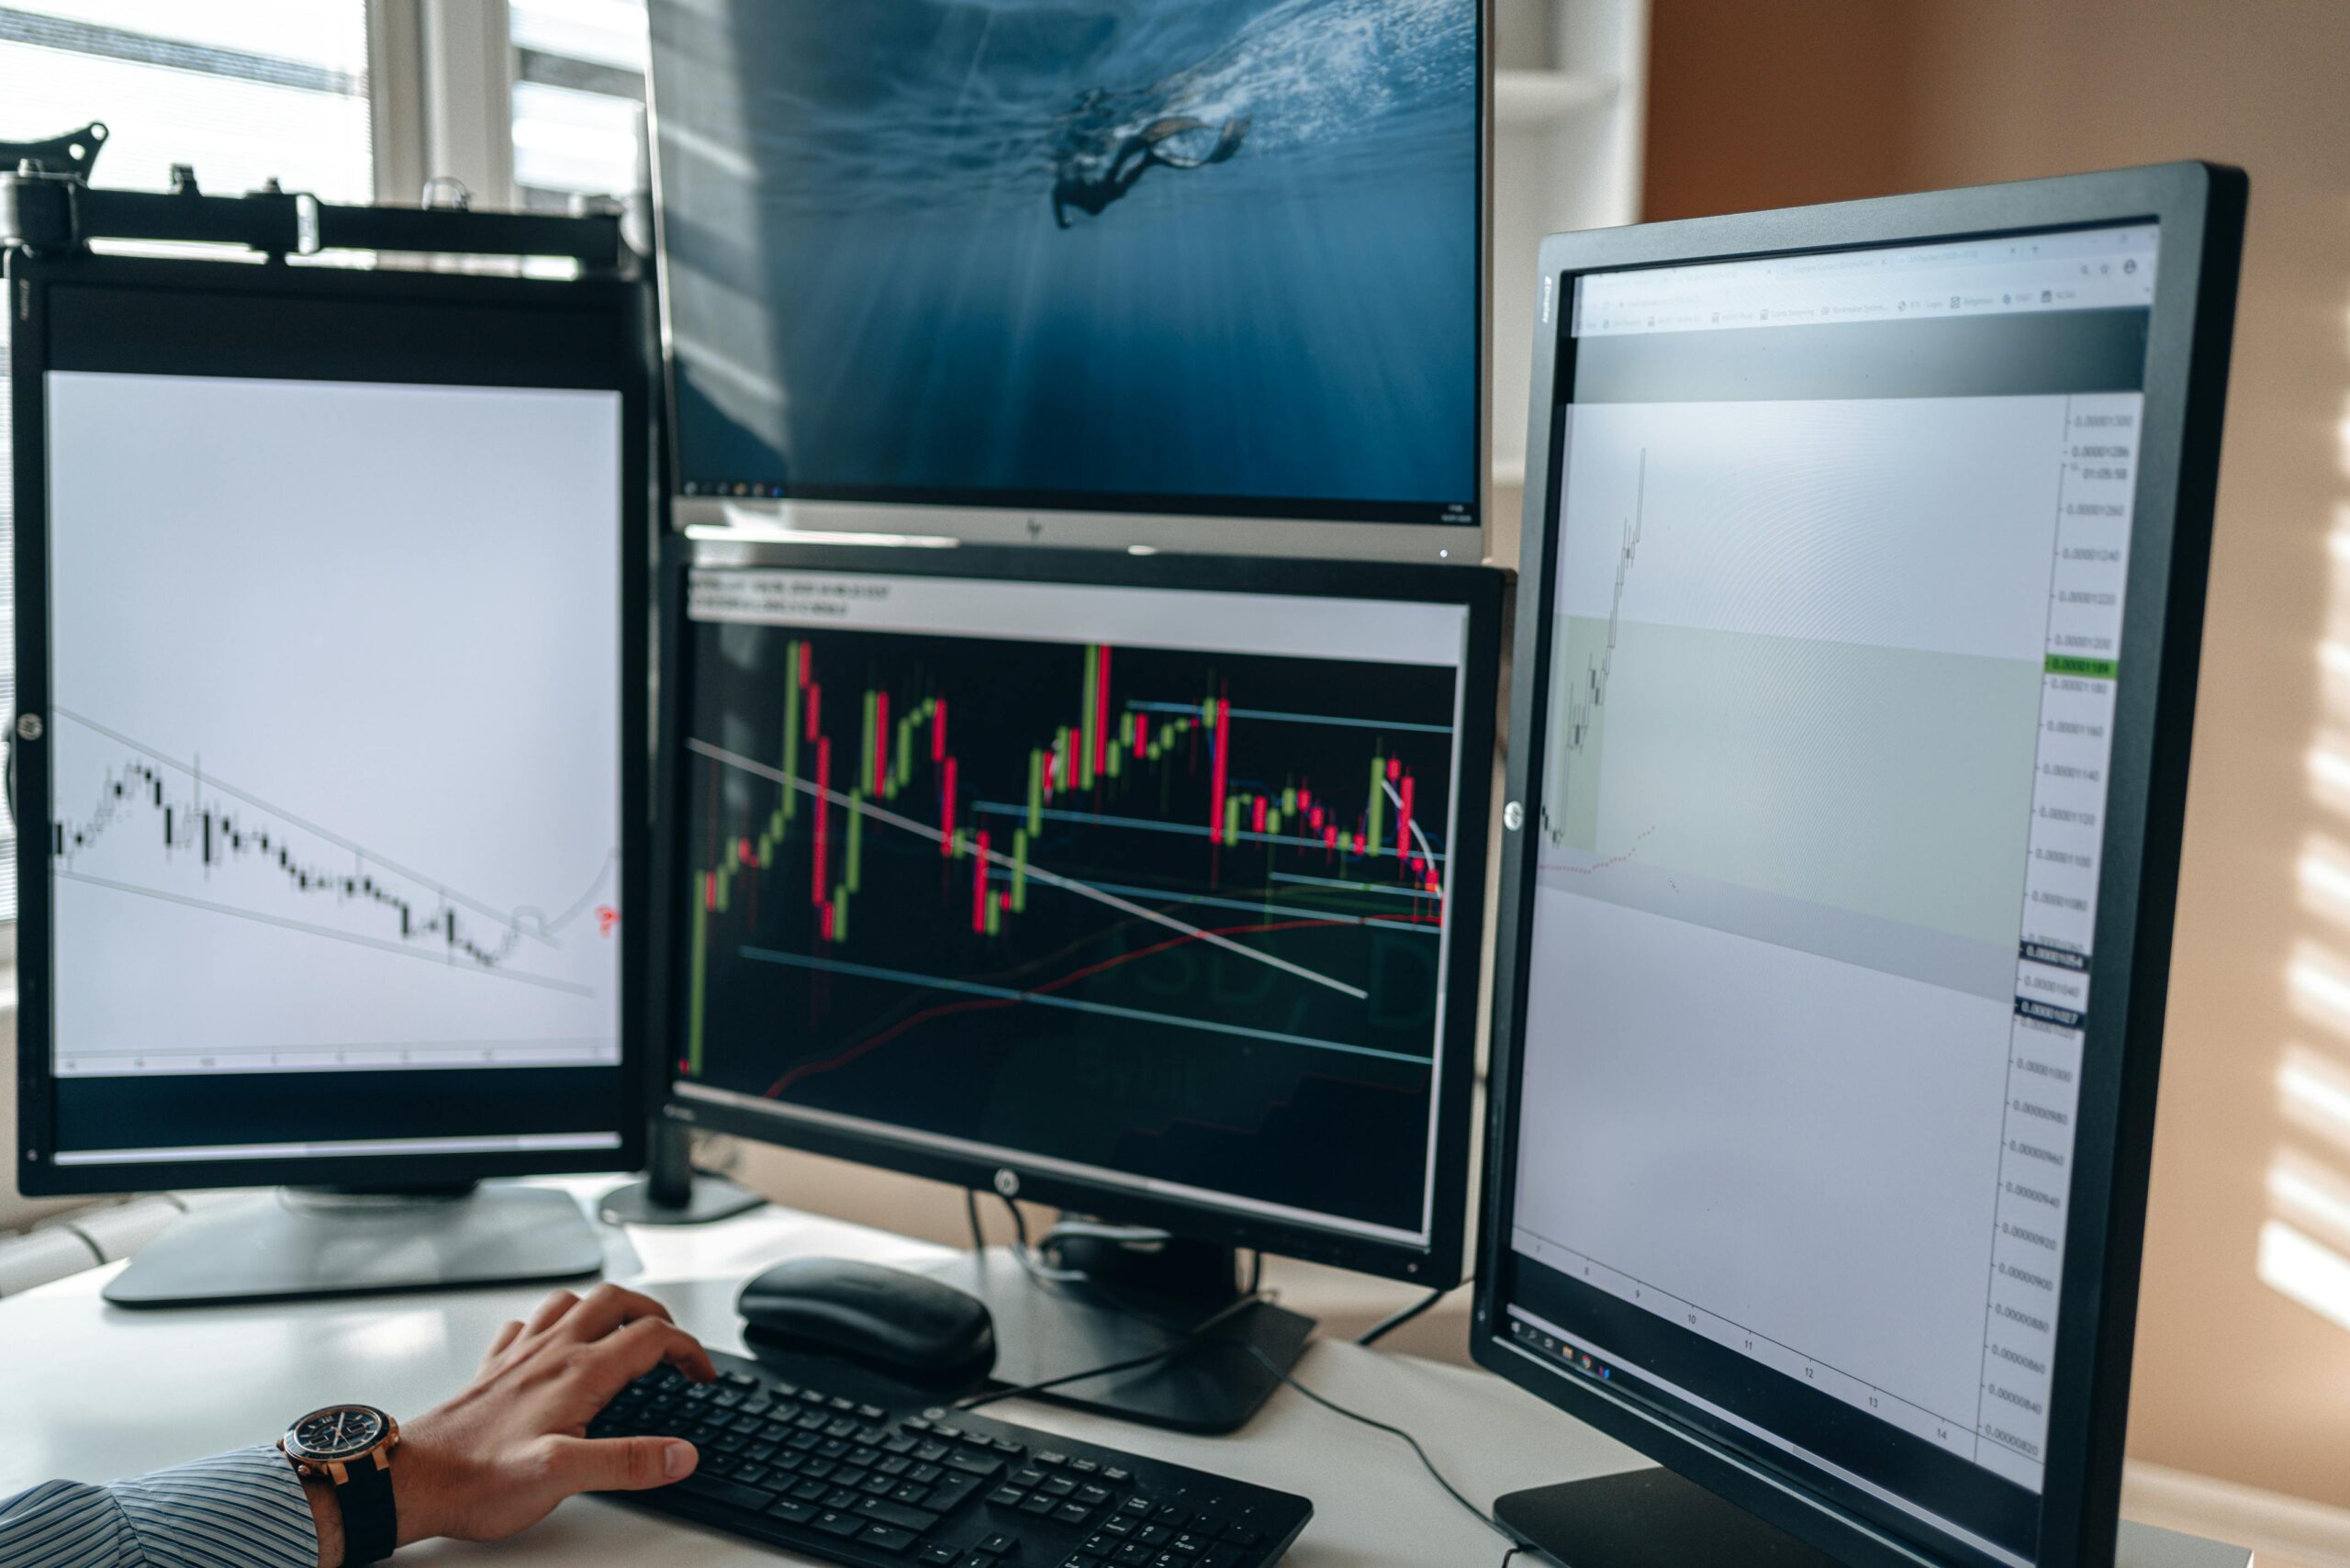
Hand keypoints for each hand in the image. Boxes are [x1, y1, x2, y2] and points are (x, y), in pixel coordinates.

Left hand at [387, 1284, 717, 1550]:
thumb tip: (683, 1454)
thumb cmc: (477, 1479)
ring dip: (606, 1306)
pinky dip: (551, 1323)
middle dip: (655, 1314)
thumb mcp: (563, 1478)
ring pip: (573, 1301)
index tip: (701, 1375)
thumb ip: (628, 1462)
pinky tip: (551, 1343)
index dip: (689, 1352)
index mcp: (577, 1373)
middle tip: (671, 1342)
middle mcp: (551, 1352)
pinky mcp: (494, 1368)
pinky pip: (527, 1324)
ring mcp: (520, 1355)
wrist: (411, 1478)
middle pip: (617, 1302)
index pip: (652, 1338)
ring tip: (621, 1327)